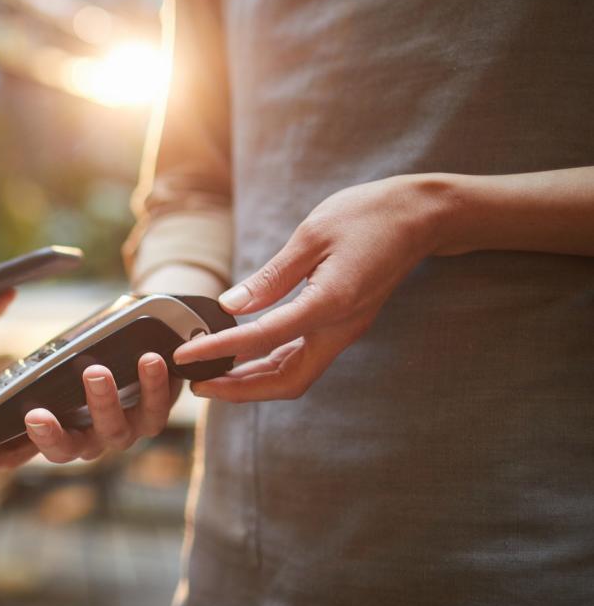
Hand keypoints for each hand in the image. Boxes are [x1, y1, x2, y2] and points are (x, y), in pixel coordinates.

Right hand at [0, 352, 177, 476]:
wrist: (143, 346)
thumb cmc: (82, 367)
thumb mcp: (38, 376)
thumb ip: (1, 392)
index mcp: (54, 432)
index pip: (14, 454)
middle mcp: (86, 440)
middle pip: (65, 452)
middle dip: (50, 436)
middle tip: (34, 416)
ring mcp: (120, 431)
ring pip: (112, 430)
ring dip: (101, 402)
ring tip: (93, 372)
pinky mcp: (154, 414)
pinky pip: (155, 407)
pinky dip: (153, 384)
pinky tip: (148, 359)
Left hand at [172, 175, 446, 401]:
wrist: (420, 216)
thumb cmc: (367, 216)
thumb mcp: (312, 235)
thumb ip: (272, 276)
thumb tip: (230, 306)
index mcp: (332, 303)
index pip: (265, 337)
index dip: (220, 349)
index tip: (184, 355)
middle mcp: (340, 328)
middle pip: (286, 380)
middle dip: (238, 389)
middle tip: (195, 383)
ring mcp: (343, 331)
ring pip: (295, 375)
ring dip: (252, 383)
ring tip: (211, 376)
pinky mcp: (341, 325)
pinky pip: (303, 358)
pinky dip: (269, 365)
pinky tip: (242, 359)